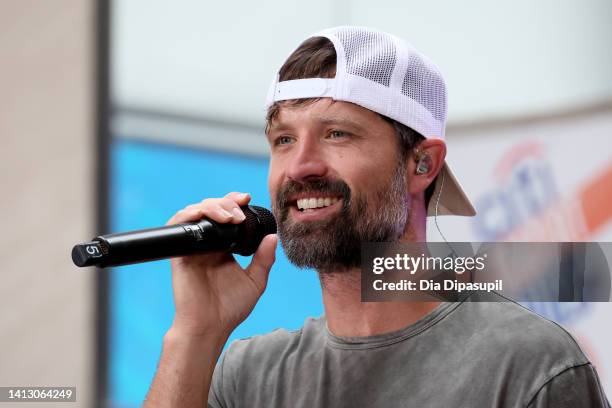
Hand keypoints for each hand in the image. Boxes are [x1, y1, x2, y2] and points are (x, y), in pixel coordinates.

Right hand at [165, 192, 276, 338]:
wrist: (209, 326)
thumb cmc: (230, 308)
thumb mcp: (255, 281)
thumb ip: (264, 259)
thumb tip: (273, 237)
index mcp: (223, 246)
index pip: (227, 215)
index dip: (234, 202)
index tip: (247, 198)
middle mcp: (207, 243)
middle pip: (211, 208)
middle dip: (225, 202)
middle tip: (239, 210)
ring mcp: (192, 246)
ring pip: (195, 212)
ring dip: (211, 206)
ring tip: (229, 215)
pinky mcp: (179, 253)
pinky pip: (178, 225)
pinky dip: (189, 215)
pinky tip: (204, 216)